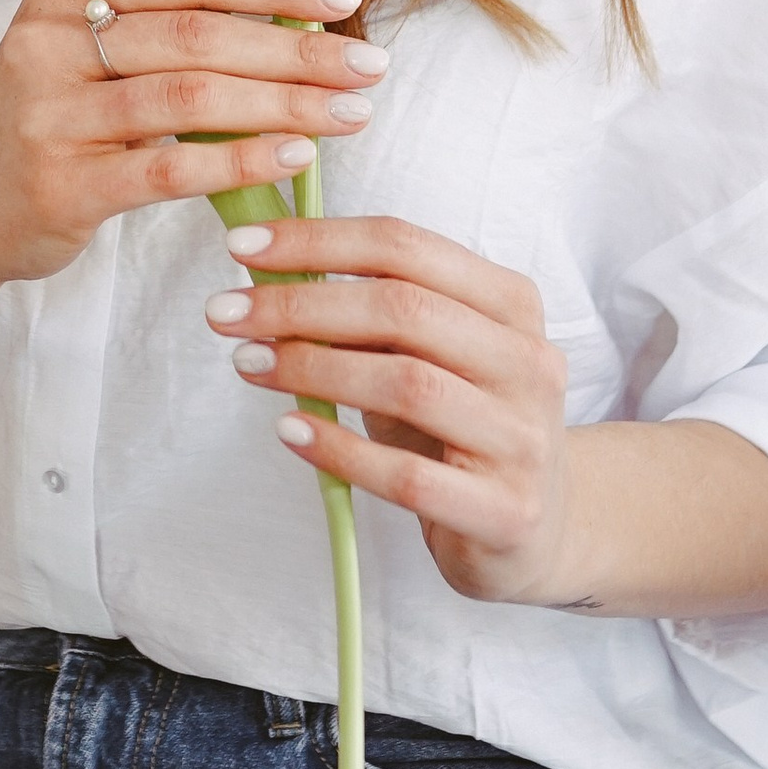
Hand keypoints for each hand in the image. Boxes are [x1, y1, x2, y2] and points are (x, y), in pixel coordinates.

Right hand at [0, 0, 385, 292]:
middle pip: (196, 34)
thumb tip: (294, 11)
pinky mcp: (61, 186)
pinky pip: (169, 169)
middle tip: (368, 65)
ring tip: (350, 113)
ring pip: (189, 98)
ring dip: (284, 105)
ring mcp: (49, 115)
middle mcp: (46, 42)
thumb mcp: (84, 51)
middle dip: (296, 50)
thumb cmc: (51, 123)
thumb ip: (165, 24)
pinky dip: (242, 161)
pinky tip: (296, 159)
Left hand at [205, 213, 577, 604]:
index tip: (244, 248)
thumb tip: (268, 275)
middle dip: (302, 304)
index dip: (319, 240)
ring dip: (313, 368)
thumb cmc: (461, 427)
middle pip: (405, 309)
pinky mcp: (505, 511)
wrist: (539, 528)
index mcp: (512, 302)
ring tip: (248, 364)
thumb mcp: (427, 357)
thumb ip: (371, 316)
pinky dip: (339, 449)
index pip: (406, 248)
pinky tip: (289, 430)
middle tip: (228, 313)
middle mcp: (529, 361)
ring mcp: (523, 438)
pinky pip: (407, 474)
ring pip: (408, 383)